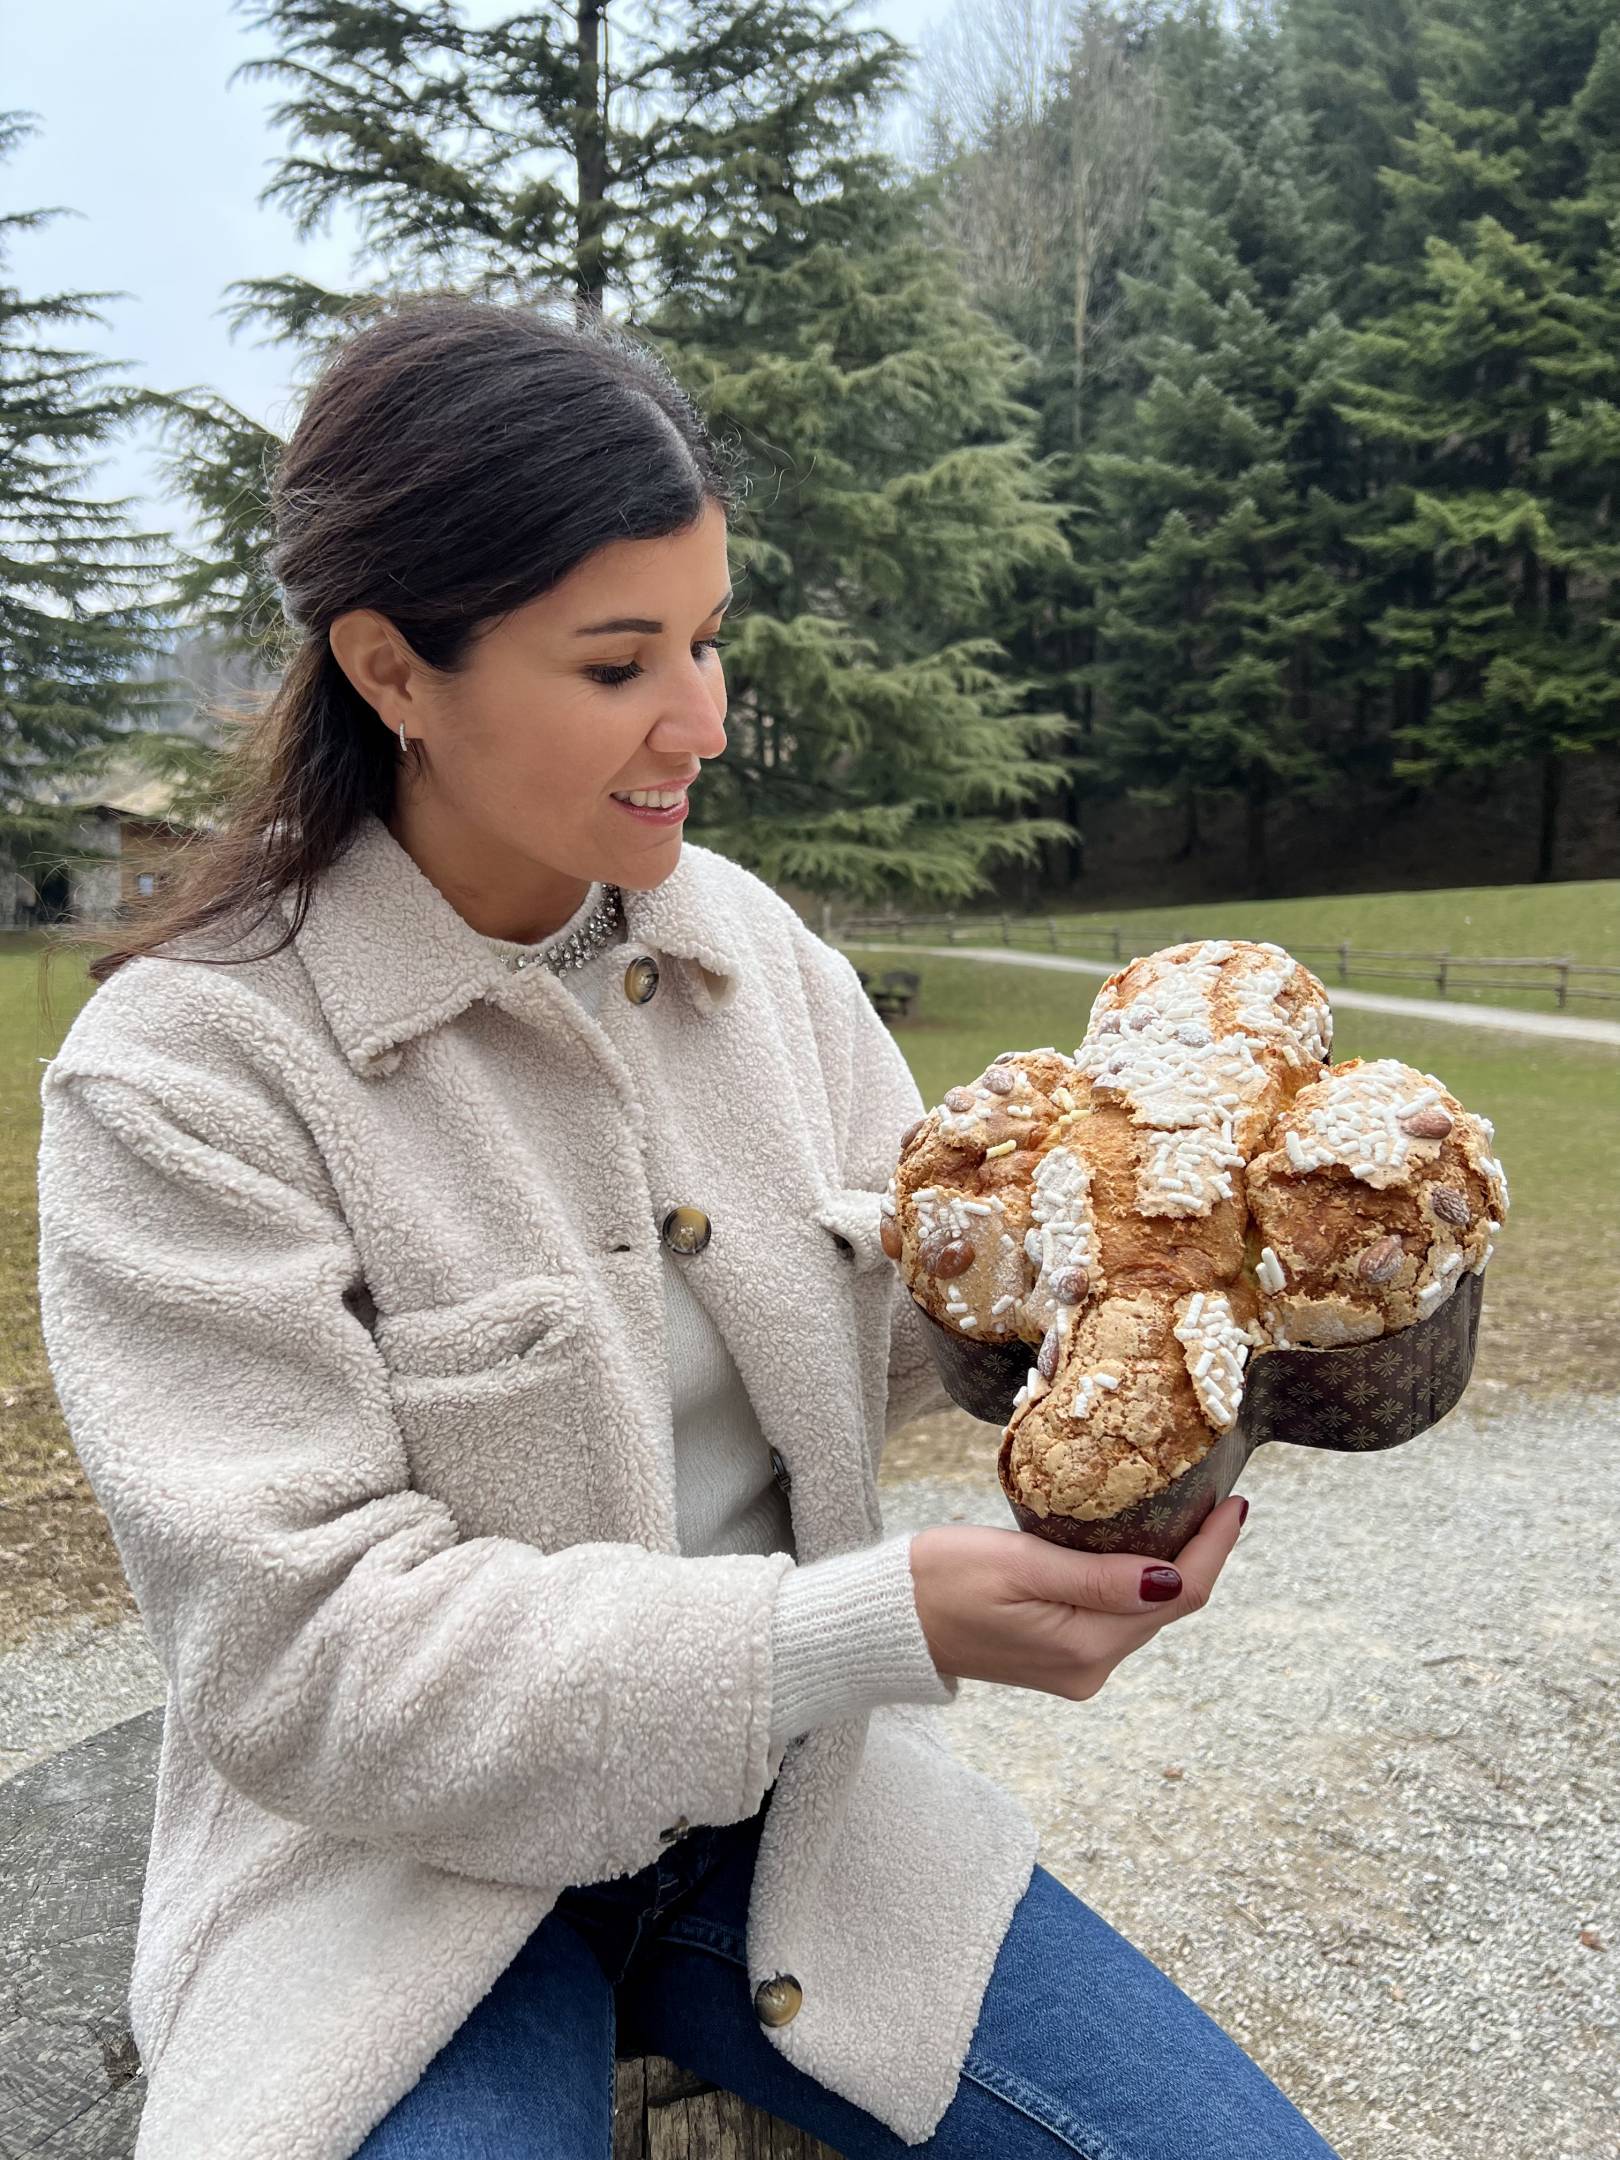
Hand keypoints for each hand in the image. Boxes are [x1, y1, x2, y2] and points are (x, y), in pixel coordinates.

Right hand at [908, 1494, 1246, 1700]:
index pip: (1178, 1595)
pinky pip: (1116, 1618)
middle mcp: (1091, 1668)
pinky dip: (1134, 1581)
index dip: (1214, 1549)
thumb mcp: (1018, 1566)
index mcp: (1085, 1647)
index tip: (1236, 1503)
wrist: (887, 1622)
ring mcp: (1076, 1669)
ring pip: (1143, 1613)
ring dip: (1168, 1566)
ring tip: (1186, 1511)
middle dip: (1199, 1554)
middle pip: (1168, 1606)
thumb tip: (1171, 1579)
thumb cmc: (939, 1581)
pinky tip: (1137, 1545)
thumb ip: (1096, 1578)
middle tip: (1217, 1495)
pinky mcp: (1060, 1660)